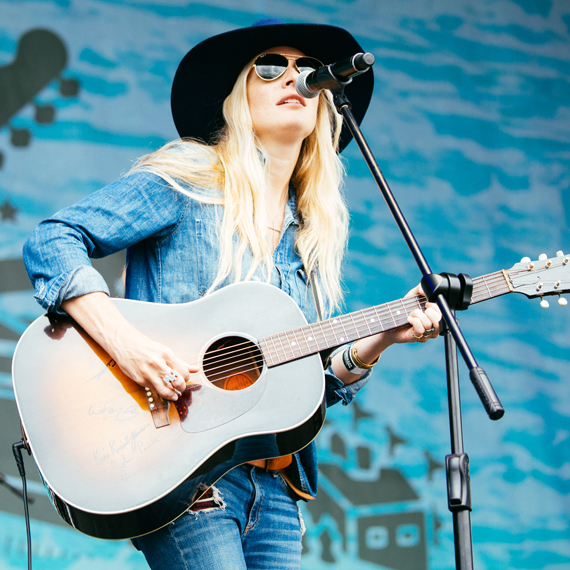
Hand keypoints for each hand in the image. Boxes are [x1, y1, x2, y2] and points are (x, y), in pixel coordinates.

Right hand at [62, 292, 197, 400]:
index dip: (186, 378)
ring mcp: (148, 373)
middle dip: (182, 388)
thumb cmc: (145, 346)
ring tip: (174, 394)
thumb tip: (195, 369)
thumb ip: (180, 362)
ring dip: (173, 395)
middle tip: (181, 388)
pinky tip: (163, 391)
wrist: (124, 344)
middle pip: (177, 382)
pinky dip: (161, 393)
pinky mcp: (140, 380)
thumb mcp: (164, 351)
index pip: (183, 372)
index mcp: (166, 354)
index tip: (185, 378)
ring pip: (166, 391)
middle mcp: (158, 364)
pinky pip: (154, 390)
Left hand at [388, 283, 441, 344]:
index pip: (444, 315)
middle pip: (439, 321)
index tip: (427, 303)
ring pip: (428, 324)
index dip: (436, 307)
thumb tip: (425, 290)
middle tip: (420, 310)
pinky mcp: (415, 338)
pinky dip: (414, 321)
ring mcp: (425, 335)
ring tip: (411, 314)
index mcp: (435, 320)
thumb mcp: (413, 296)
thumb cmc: (404, 310)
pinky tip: (409, 319)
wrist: (390, 321)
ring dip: (418, 315)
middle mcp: (432, 329)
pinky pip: (420, 330)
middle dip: (429, 312)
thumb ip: (420, 288)